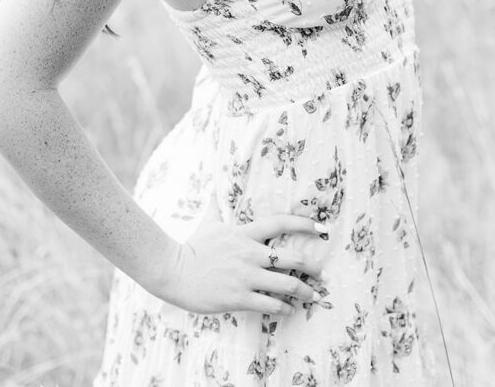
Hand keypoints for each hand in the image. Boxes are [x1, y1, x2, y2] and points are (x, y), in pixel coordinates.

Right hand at [150, 188, 326, 316]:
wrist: (173, 270)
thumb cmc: (193, 247)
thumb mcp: (209, 222)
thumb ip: (217, 204)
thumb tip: (216, 184)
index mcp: (244, 233)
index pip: (280, 223)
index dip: (304, 224)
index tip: (322, 228)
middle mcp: (249, 253)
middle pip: (291, 257)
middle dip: (311, 266)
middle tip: (322, 272)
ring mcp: (245, 276)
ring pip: (285, 283)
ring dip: (304, 291)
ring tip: (313, 295)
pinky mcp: (238, 297)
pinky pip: (269, 304)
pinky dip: (284, 308)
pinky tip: (289, 309)